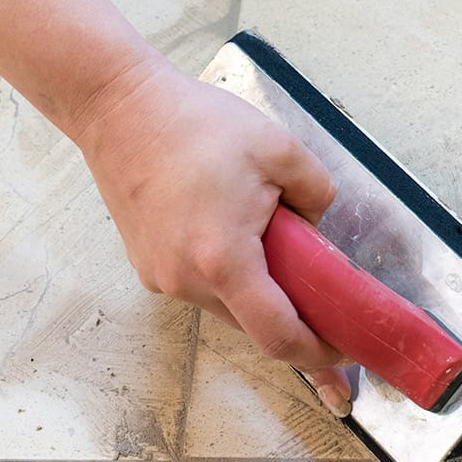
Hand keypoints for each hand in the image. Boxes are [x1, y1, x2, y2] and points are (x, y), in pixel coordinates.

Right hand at [73, 54, 354, 415]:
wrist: (119, 108)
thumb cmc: (197, 125)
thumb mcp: (282, 151)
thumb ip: (318, 196)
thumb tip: (318, 231)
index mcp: (224, 260)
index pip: (278, 335)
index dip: (316, 353)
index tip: (342, 351)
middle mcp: (187, 281)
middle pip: (253, 326)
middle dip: (294, 321)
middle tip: (329, 305)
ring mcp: (161, 278)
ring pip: (228, 307)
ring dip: (260, 294)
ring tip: (283, 252)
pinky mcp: (148, 266)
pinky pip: (202, 288)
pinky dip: (231, 277)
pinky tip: (244, 240)